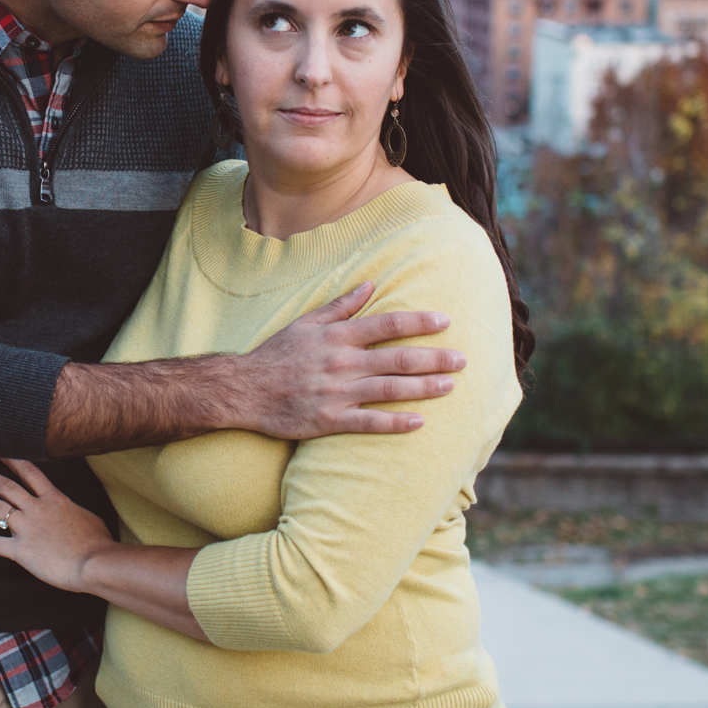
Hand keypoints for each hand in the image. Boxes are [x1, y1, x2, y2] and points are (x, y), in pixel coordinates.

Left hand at [0, 458, 114, 592]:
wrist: (94, 563)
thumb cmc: (97, 542)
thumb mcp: (87, 516)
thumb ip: (71, 510)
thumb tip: (69, 510)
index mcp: (54, 499)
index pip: (29, 472)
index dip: (10, 459)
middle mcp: (36, 509)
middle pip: (6, 485)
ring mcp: (27, 528)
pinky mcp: (21, 551)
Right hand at [237, 282, 464, 439]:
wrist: (244, 389)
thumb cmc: (276, 354)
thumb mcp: (306, 323)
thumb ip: (341, 306)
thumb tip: (371, 284)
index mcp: (337, 337)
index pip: (386, 325)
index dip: (418, 323)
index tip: (445, 322)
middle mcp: (341, 363)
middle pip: (397, 358)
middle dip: (434, 358)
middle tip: (462, 359)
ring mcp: (337, 393)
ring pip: (389, 390)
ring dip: (423, 388)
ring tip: (450, 386)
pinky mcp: (329, 420)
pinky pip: (369, 423)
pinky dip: (395, 422)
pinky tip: (418, 422)